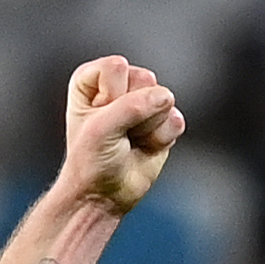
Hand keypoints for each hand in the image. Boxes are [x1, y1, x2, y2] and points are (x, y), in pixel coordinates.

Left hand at [55, 54, 183, 217]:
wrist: (103, 196)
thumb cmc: (90, 162)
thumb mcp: (100, 129)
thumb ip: (132, 106)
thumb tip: (166, 97)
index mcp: (94, 78)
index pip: (116, 67)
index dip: (110, 97)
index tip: (98, 119)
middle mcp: (120, 85)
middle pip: (143, 78)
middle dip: (131, 112)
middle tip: (117, 133)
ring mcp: (144, 102)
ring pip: (162, 98)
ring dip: (146, 127)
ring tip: (130, 140)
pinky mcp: (163, 121)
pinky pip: (174, 120)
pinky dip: (161, 138)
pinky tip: (145, 146)